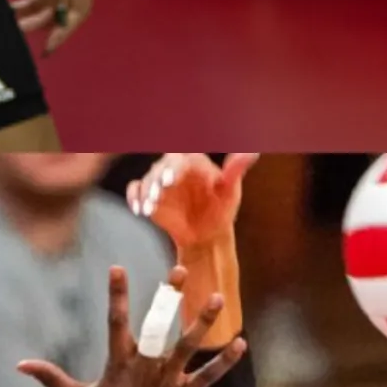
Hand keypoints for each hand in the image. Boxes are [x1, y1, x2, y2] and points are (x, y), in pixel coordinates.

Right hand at [18, 265, 244, 386]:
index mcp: (117, 365)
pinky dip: (224, 363)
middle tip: (181, 270)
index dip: (117, 294)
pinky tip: (241, 345)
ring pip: (187, 347)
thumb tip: (19, 364)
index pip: (116, 321)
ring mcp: (164, 384)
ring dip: (203, 322)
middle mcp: (143, 369)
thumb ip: (51, 378)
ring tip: (220, 298)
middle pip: (156, 326)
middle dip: (168, 297)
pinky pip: (207, 378)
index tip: (117, 268)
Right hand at [127, 153, 257, 249]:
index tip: (171, 180)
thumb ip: (236, 170)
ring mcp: (159, 181)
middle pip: (161, 167)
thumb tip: (252, 152)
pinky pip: (136, 191)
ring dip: (146, 192)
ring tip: (148, 208)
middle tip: (158, 195)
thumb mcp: (230, 191)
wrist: (207, 234)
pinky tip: (139, 209)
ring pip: (147, 180)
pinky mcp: (148, 195)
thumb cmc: (221, 209)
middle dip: (157, 180)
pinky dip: (134, 197)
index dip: (175, 167)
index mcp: (194, 162)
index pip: (181, 159)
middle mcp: (174, 167)